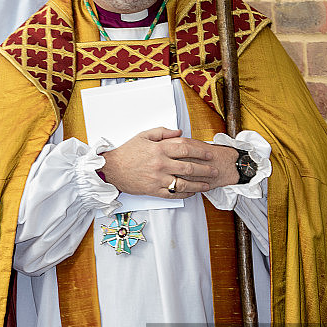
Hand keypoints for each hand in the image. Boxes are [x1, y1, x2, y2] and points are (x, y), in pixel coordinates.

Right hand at [101, 127, 238, 197]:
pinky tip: (192, 193)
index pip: (186, 148)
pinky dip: (185, 194)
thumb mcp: (143, 136)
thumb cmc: (127, 152)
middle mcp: (160, 164)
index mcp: (159, 149)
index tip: (209, 153)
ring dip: (198, 184)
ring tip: (208, 184)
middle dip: (205, 169)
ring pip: (184, 183)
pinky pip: (173, 194)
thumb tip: (180, 132)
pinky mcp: (153, 190)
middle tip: (214, 170)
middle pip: (189, 166)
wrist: (112, 169)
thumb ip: (162, 132)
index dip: (200, 150)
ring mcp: (158, 178)